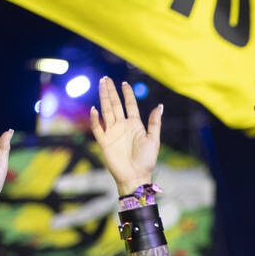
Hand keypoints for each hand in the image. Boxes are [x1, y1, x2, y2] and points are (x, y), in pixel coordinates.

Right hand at [89, 77, 161, 195]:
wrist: (135, 176)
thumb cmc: (146, 160)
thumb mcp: (153, 140)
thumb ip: (154, 123)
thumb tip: (159, 106)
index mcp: (135, 125)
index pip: (130, 106)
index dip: (127, 94)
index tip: (124, 83)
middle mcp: (122, 126)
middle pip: (115, 105)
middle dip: (111, 92)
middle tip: (106, 79)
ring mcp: (112, 133)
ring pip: (106, 112)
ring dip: (103, 99)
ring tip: (101, 85)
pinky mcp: (104, 142)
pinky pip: (98, 128)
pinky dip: (95, 119)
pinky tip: (94, 109)